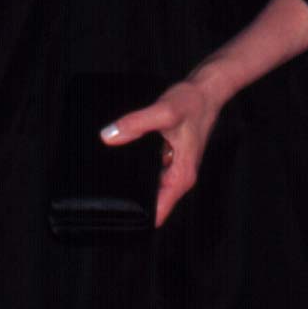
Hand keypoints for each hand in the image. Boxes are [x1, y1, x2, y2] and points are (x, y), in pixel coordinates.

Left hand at [101, 76, 223, 228]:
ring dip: (130, 182)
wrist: (206, 89)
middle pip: (150, 203)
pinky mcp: (168, 157)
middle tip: (101, 195)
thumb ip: (135, 124)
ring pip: (147, 186)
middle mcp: (178, 177)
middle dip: (128, 201)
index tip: (114, 217)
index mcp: (180, 177)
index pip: (157, 214)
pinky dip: (135, 167)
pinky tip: (120, 157)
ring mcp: (173, 168)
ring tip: (106, 175)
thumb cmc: (192, 103)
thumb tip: (108, 136)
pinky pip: (148, 170)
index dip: (136, 219)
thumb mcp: (163, 112)